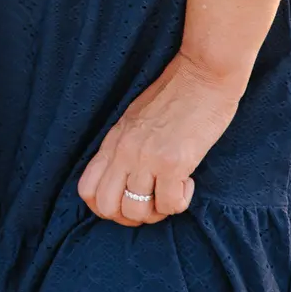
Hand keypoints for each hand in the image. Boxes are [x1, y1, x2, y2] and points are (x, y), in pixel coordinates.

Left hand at [77, 51, 241, 225]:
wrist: (203, 74)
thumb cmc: (175, 95)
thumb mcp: (136, 118)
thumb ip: (125, 146)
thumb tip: (123, 180)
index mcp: (114, 139)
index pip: (87, 189)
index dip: (105, 207)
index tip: (129, 199)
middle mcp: (125, 150)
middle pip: (107, 207)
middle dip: (129, 217)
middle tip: (151, 202)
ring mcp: (147, 157)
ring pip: (136, 211)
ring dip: (157, 212)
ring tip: (171, 192)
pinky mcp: (173, 162)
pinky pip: (170, 205)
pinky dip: (181, 201)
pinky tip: (188, 182)